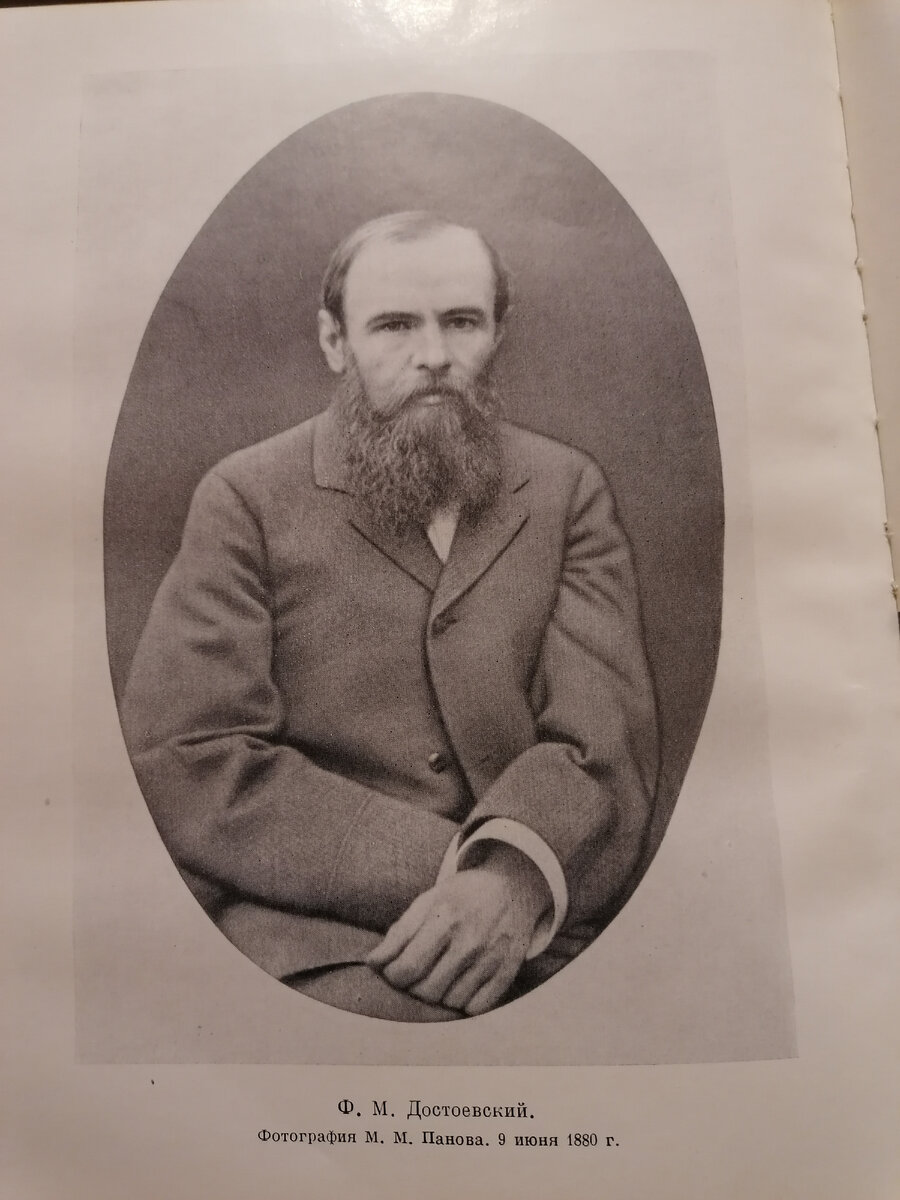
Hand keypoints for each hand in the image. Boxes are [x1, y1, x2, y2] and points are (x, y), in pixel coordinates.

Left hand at [366, 842, 550, 1014]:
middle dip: (413, 986)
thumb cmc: (462, 895)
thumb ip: (399, 932)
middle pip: (426, 990)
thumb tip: (373, 963)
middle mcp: (470, 940)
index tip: (393, 970)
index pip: (407, 968)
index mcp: (445, 917)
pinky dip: (463, 1002)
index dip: (392, 976)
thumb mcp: (428, 900)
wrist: (513, 885)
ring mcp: (491, 958)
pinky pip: (476, 1008)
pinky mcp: (508, 971)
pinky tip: (460, 983)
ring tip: (440, 975)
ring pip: (449, 1002)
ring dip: (438, 994)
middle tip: (417, 972)